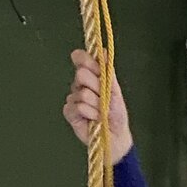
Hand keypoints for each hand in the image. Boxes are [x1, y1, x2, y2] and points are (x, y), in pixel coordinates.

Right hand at [63, 49, 133, 165]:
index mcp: (91, 76)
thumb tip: (104, 51)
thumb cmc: (116, 112)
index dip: (86, 60)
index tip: (95, 67)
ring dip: (96, 104)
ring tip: (101, 112)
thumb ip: (108, 71)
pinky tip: (93, 119)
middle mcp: (80, 85)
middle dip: (96, 86)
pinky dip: (89, 113)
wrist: (114, 135)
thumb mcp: (115, 90)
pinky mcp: (69, 112)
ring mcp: (73, 98)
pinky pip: (78, 107)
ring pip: (82, 93)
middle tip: (104, 97)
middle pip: (81, 74)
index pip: (82, 59)